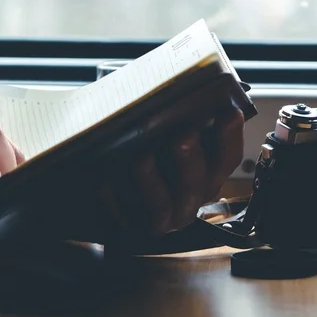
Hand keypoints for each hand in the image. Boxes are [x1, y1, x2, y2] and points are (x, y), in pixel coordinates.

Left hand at [58, 105, 244, 243]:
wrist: (86, 185)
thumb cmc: (127, 149)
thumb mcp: (153, 129)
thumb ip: (167, 115)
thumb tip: (170, 86)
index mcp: (202, 176)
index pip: (226, 159)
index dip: (230, 138)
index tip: (228, 112)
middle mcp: (185, 202)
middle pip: (197, 184)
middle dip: (191, 158)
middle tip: (183, 134)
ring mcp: (155, 220)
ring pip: (160, 205)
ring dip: (151, 178)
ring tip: (139, 155)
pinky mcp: (122, 230)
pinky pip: (117, 217)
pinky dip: (110, 198)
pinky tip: (101, 179)